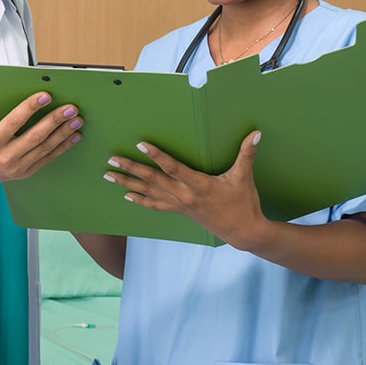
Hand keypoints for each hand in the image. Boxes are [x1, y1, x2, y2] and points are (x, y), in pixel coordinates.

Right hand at [0, 81, 82, 201]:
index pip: (14, 122)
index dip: (30, 108)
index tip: (45, 96)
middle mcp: (6, 156)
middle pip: (35, 136)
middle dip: (55, 120)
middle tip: (70, 108)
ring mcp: (18, 166)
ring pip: (45, 148)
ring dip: (63, 133)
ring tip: (76, 120)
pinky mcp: (26, 172)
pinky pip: (47, 158)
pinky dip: (62, 147)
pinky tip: (72, 136)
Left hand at [105, 131, 264, 240]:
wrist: (243, 231)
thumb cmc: (244, 203)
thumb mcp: (244, 177)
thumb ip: (247, 153)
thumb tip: (256, 133)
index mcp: (198, 185)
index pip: (172, 167)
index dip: (157, 155)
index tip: (141, 144)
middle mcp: (184, 195)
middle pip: (152, 180)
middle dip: (131, 169)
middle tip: (112, 160)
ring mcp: (180, 205)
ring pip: (149, 193)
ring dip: (128, 184)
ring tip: (109, 176)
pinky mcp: (180, 211)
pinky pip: (156, 205)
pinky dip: (141, 200)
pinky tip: (127, 196)